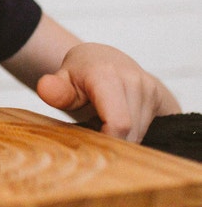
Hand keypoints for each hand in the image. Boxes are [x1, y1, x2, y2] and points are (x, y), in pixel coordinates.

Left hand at [36, 43, 180, 141]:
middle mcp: (134, 81)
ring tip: (102, 129)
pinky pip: (149, 130)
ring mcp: (150, 89)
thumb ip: (56, 90)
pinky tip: (118, 130)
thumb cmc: (80, 71)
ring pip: (141, 135)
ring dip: (122, 140)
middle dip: (112, 144)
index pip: (118, 123)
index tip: (92, 147)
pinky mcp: (161, 98)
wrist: (104, 58)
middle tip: (93, 140)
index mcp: (107, 75)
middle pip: (130, 134)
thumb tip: (44, 88)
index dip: (108, 142)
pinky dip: (133, 136)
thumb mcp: (63, 78)